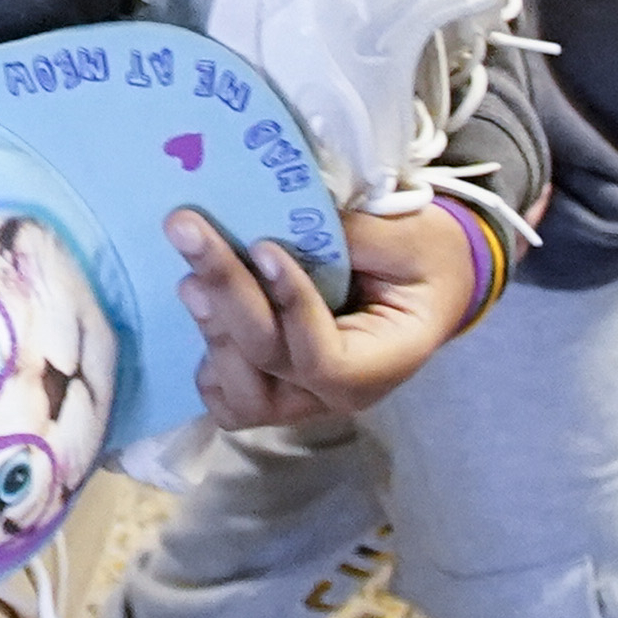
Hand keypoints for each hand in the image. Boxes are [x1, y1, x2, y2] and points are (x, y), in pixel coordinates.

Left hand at [175, 200, 479, 431]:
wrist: (430, 282)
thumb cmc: (423, 259)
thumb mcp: (408, 238)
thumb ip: (355, 236)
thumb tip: (283, 219)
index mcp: (380, 364)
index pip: (323, 359)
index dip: (289, 306)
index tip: (264, 246)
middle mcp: (334, 395)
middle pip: (267, 362)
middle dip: (226, 294)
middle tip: (188, 227)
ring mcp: (300, 397)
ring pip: (238, 391)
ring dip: (212, 327)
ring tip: (192, 272)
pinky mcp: (273, 384)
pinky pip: (226, 392)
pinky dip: (207, 353)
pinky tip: (201, 300)